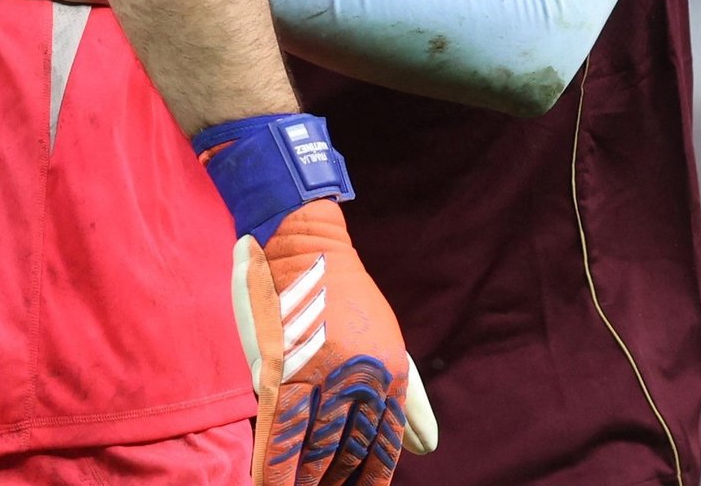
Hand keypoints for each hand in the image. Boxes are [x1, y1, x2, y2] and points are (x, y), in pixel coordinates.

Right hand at [236, 200, 412, 484]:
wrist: (302, 240)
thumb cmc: (343, 293)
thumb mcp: (388, 341)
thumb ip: (411, 396)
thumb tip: (429, 448)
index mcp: (390, 375)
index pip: (383, 447)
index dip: (370, 479)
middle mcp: (362, 380)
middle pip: (347, 453)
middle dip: (334, 484)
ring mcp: (321, 374)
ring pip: (313, 448)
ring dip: (305, 483)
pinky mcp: (282, 366)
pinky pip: (281, 427)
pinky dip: (276, 463)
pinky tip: (270, 485)